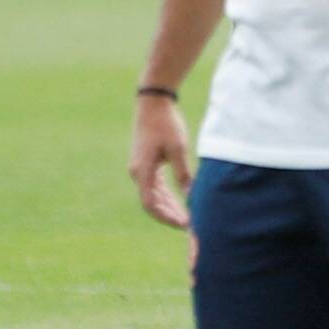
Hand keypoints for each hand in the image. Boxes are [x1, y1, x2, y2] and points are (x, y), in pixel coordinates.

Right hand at [129, 93, 192, 228]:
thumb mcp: (178, 149)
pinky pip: (154, 185)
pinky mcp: (146, 163)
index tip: (182, 224)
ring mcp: (140, 168)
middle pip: (152, 202)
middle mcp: (137, 172)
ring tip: (185, 216)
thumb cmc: (166, 124)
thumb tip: (190, 196)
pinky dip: (166, 195)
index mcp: (142, 171)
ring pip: (153, 194)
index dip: (165, 216)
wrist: (153, 104)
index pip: (150, 204)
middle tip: (188, 224)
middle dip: (169, 214)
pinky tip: (178, 201)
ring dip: (168, 206)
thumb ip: (183, 174)